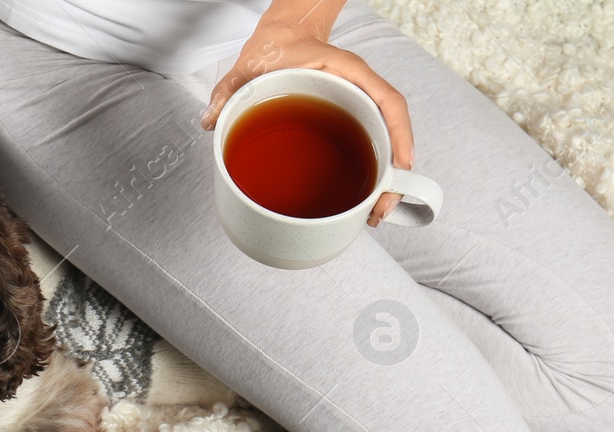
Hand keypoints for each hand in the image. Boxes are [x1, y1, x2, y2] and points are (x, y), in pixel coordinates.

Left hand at [201, 16, 413, 227]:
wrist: (283, 36)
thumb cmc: (276, 47)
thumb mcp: (249, 65)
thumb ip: (228, 90)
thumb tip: (212, 121)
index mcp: (348, 72)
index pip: (388, 100)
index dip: (399, 134)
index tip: (402, 166)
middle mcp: (360, 90)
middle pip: (392, 130)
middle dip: (395, 173)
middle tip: (381, 209)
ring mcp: (358, 106)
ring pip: (384, 143)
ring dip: (385, 179)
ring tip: (374, 213)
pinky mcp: (350, 119)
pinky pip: (369, 144)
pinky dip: (371, 172)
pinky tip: (362, 198)